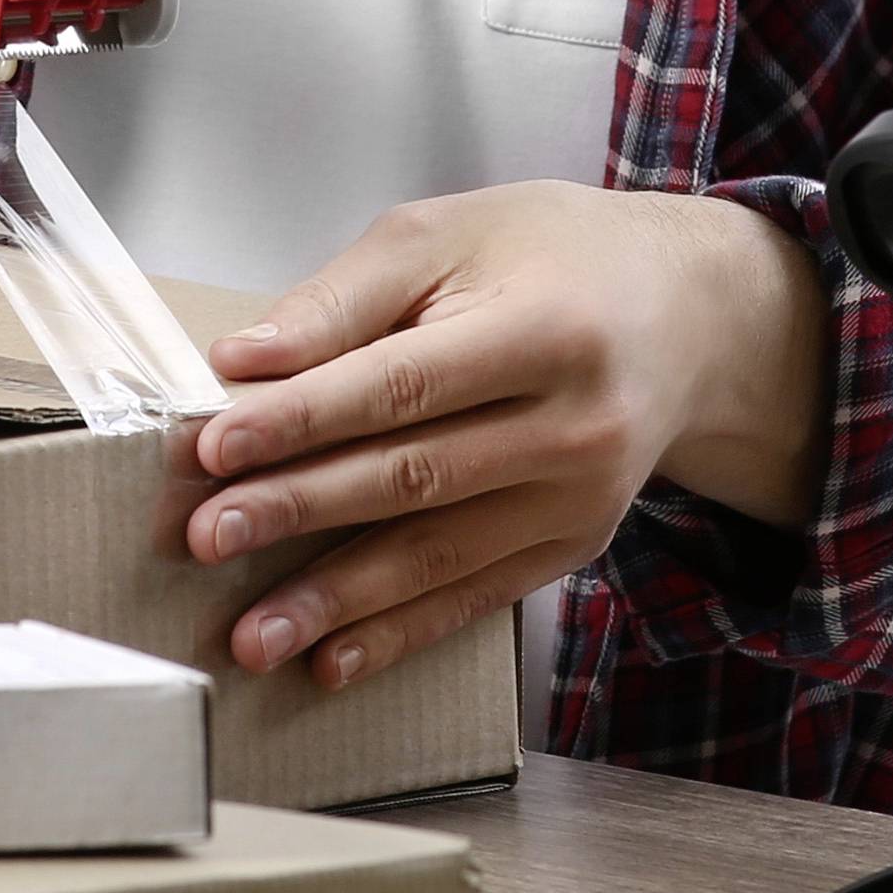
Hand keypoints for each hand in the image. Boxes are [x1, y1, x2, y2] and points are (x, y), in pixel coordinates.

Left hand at [186, 181, 827, 692]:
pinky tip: (332, 658)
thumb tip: (244, 360)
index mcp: (545, 328)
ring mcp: (578, 498)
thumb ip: (342, 300)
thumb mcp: (446, 234)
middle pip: (414, 477)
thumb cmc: (550, 254)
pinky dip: (400, 632)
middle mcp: (573, 424)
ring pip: (439, 555)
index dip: (302, 419)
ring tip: (251, 632)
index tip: (213, 446)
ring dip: (336, 600)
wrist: (685, 313)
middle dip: (299, 510)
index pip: (401, 384)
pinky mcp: (572, 544)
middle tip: (207, 536)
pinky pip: (476, 597)